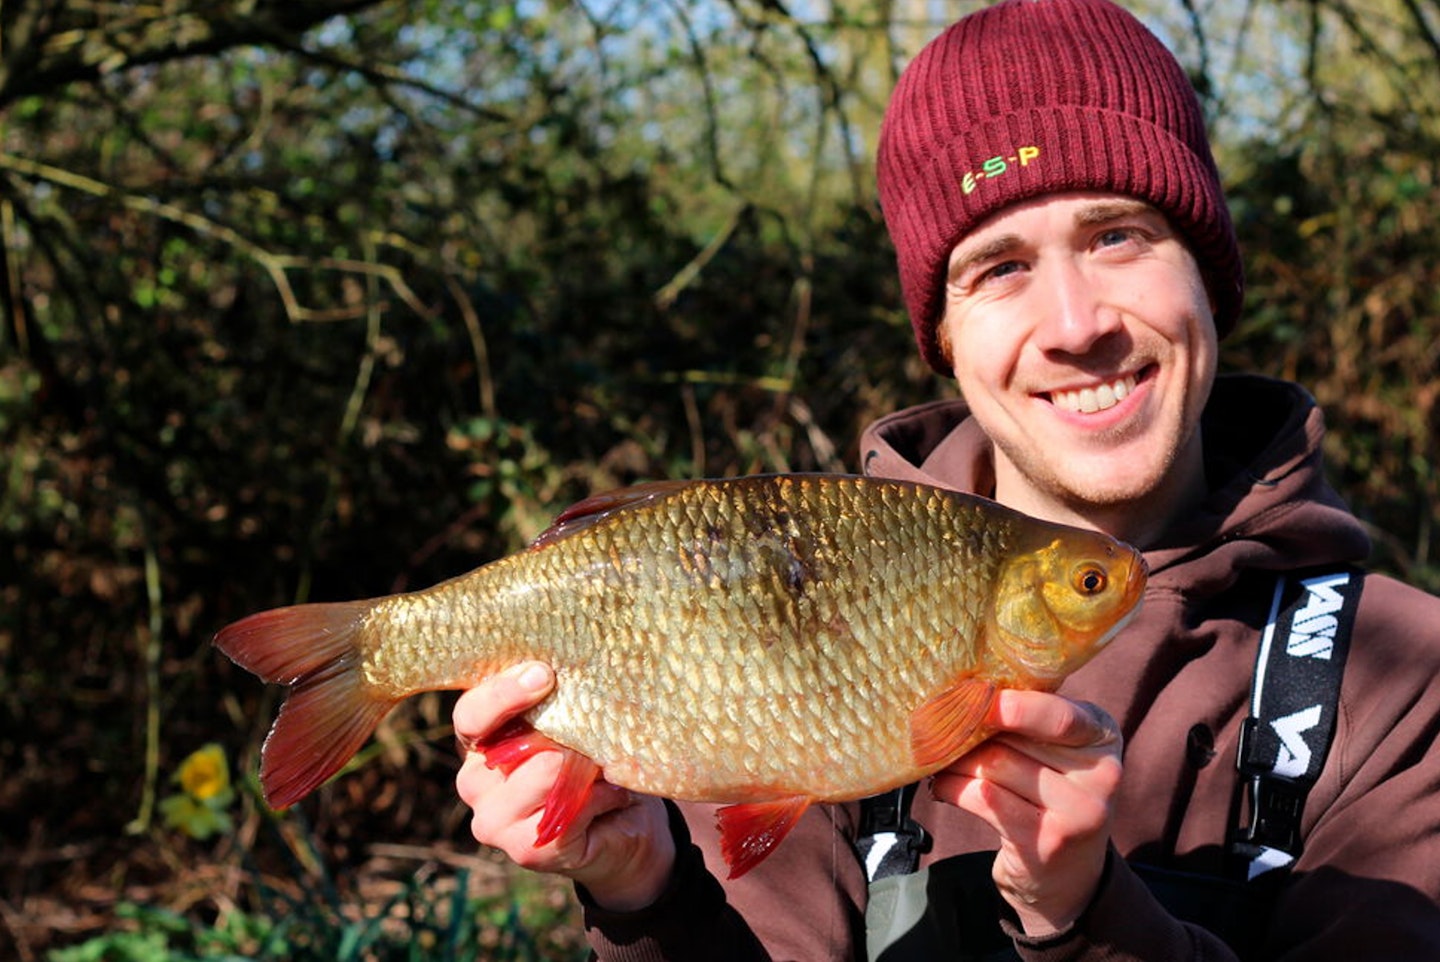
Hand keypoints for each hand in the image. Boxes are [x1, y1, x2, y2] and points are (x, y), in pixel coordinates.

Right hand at [454, 662, 675, 910]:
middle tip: (596, 736)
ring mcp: (495, 822)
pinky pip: (569, 809)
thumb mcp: (568, 722)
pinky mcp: (526, 850)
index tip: (543, 674)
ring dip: (588, 766)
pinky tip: (611, 796)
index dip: (503, 693)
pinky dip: (602, 796)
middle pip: (516, 746)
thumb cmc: (590, 760)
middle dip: (566, 734)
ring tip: (604, 768)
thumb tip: (560, 678)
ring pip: (545, 774)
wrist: (623, 825)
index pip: (471, 714)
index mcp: (477, 742)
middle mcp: (473, 783)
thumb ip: (553, 704)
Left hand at [931, 689, 1121, 936]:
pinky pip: (983, 799)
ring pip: (994, 767)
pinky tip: (941, 785)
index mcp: (1104, 735)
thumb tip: (963, 695)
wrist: (1068, 873)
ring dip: (955, 760)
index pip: (1060, 716)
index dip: (1014, 707)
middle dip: (968, 733)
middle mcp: (1102, 775)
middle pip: (1013, 741)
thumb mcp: (1058, 749)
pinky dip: (952, 786)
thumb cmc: (1051, 791)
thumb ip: (1028, 719)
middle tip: (937, 730)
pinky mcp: (1046, 843)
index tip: (974, 697)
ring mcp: (1078, 814)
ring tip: (937, 758)